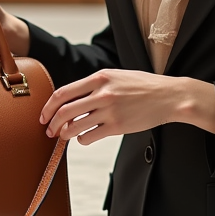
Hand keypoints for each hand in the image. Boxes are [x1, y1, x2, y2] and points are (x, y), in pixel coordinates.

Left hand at [39, 69, 214, 144]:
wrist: (170, 96)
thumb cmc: (144, 85)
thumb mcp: (117, 76)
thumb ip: (95, 84)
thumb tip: (73, 98)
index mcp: (100, 77)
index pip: (64, 93)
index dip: (49, 106)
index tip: (44, 115)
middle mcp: (102, 93)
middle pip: (64, 111)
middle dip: (52, 123)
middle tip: (48, 130)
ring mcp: (110, 110)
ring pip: (75, 126)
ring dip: (65, 134)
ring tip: (64, 136)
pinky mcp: (118, 126)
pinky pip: (90, 136)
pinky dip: (83, 139)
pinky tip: (85, 137)